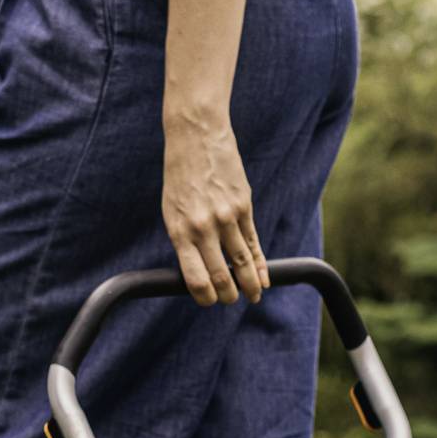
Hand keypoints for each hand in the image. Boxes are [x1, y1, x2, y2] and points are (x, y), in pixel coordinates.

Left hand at [162, 104, 267, 305]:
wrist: (196, 136)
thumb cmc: (180, 176)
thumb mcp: (172, 209)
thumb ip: (186, 238)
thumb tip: (200, 269)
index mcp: (180, 231)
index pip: (196, 278)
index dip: (205, 297)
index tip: (210, 301)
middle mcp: (203, 228)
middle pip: (222, 275)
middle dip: (229, 295)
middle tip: (233, 301)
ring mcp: (226, 217)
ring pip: (243, 262)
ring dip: (250, 284)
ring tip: (254, 296)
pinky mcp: (244, 206)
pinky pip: (253, 242)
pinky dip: (260, 263)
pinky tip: (264, 277)